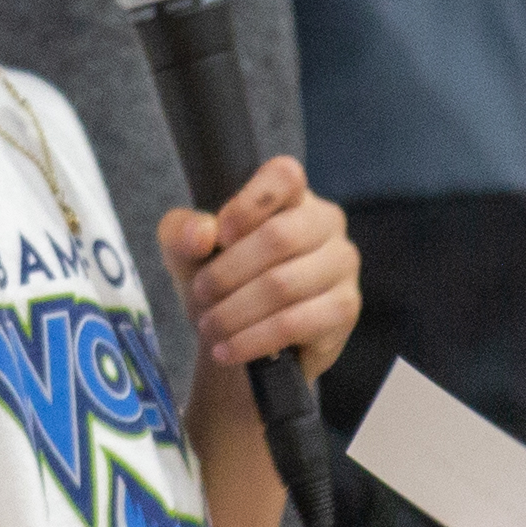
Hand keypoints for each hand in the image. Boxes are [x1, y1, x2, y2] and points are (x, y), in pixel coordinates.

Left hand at [163, 157, 358, 380]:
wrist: (244, 340)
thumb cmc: (222, 283)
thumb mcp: (186, 254)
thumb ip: (181, 232)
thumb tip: (201, 233)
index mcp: (291, 195)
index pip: (284, 177)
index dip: (249, 204)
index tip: (219, 235)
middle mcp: (326, 221)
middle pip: (279, 237)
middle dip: (228, 272)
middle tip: (202, 294)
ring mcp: (341, 264)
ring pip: (284, 285)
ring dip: (236, 312)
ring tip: (210, 327)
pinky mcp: (345, 307)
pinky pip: (296, 323)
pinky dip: (253, 340)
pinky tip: (229, 349)